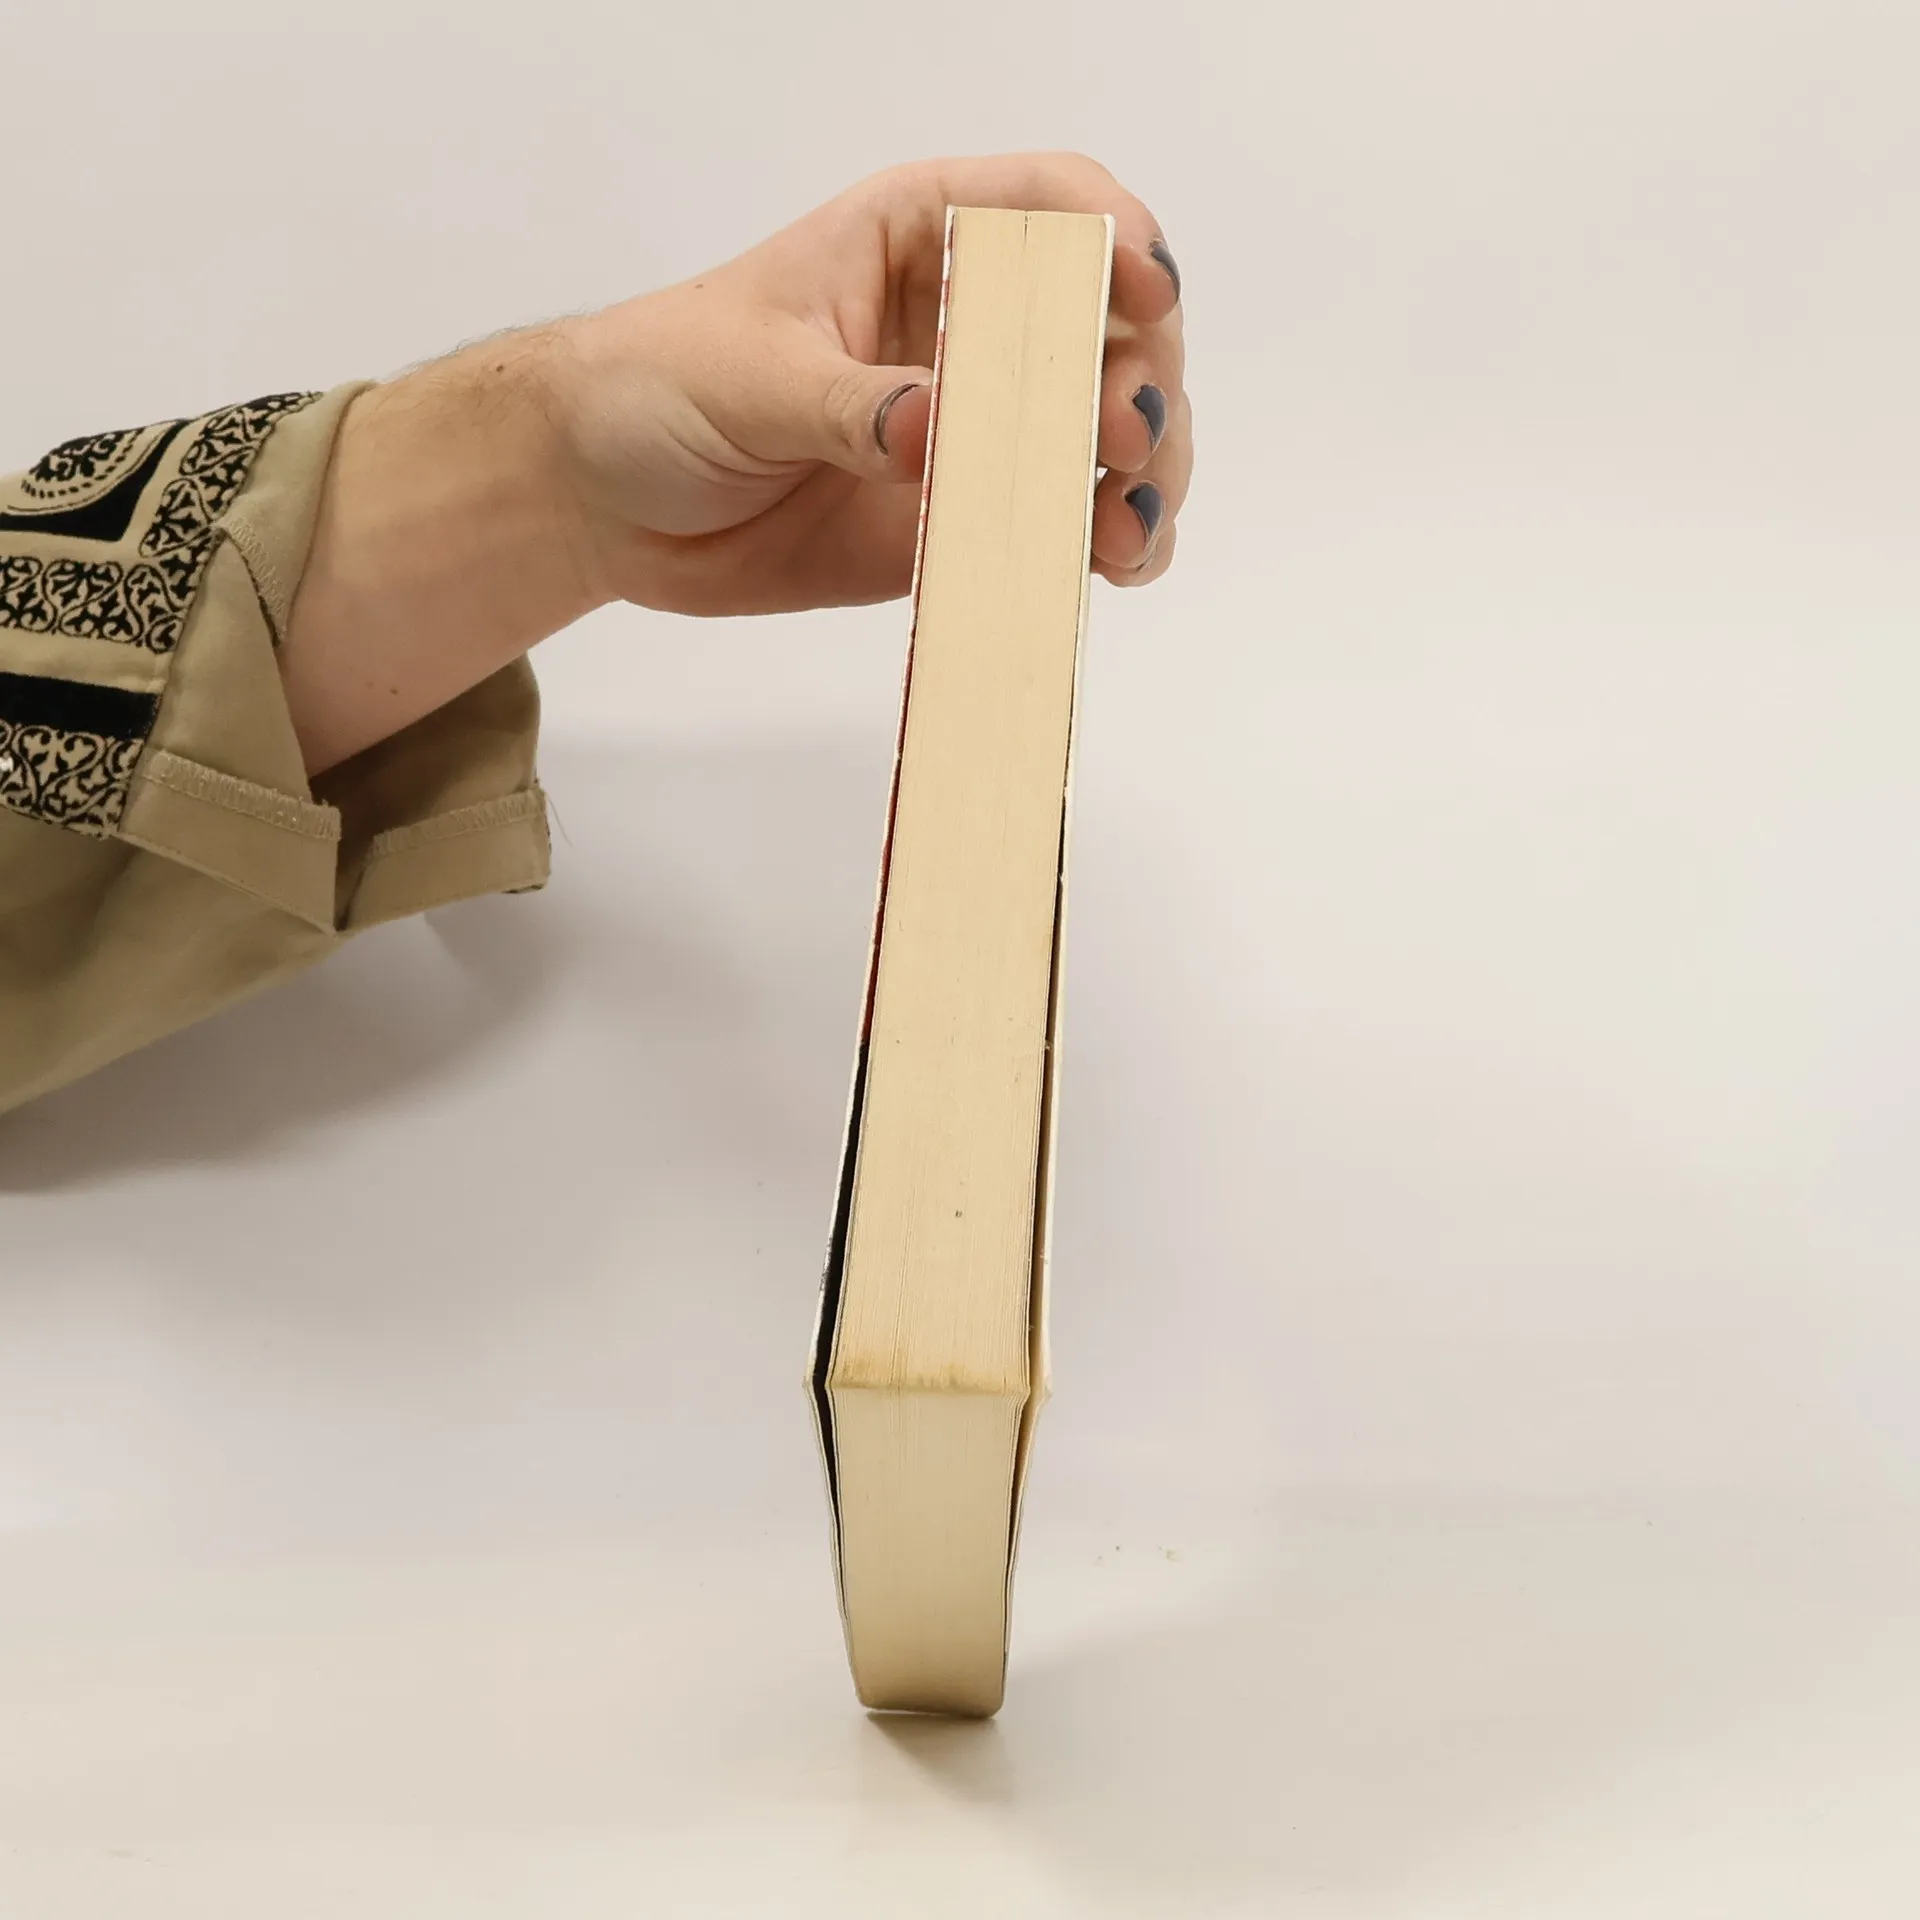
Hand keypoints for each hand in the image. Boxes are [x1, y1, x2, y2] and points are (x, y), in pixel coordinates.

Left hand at [284, 154, 1187, 773]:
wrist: (608, 499)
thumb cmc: (661, 387)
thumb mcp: (746, 377)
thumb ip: (848, 405)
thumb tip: (939, 431)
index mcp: (920, 241)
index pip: (1046, 206)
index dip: (1115, 236)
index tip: (1147, 291)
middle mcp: (971, 328)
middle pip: (1106, 327)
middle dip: (1141, 378)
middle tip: (1124, 441)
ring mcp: (978, 429)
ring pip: (1107, 432)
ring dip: (1147, 474)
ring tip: (1131, 528)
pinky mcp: (965, 519)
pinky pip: (1061, 527)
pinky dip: (1107, 546)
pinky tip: (1118, 565)